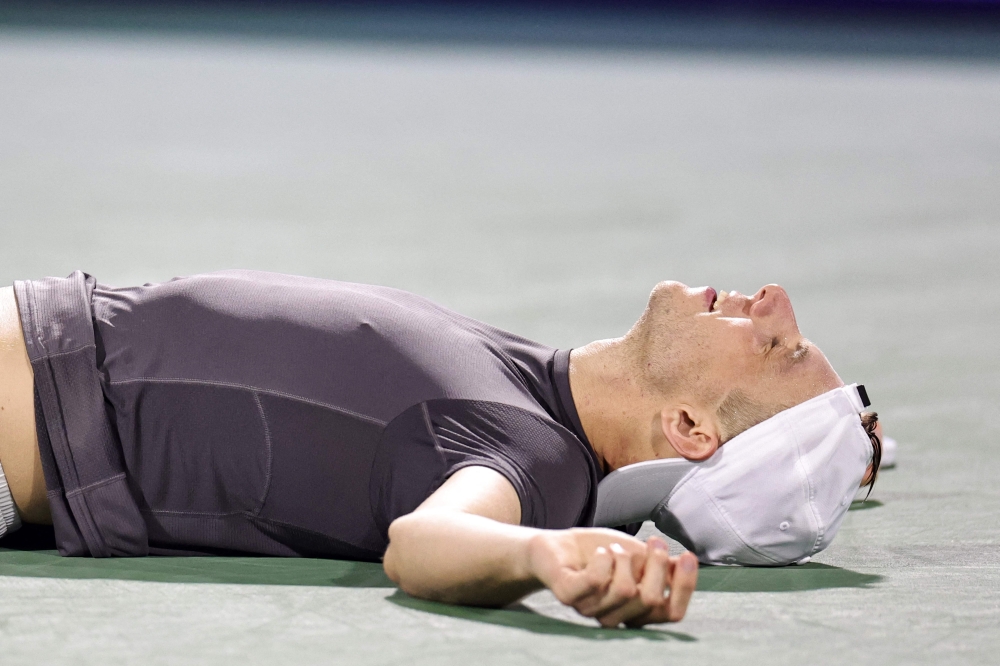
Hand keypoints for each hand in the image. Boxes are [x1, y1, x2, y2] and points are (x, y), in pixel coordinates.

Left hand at [527, 528, 697, 626]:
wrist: (557, 546)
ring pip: (625, 589)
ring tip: (612, 548)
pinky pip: (596, 580)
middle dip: (656, 563)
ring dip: (623, 557)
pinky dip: (604, 559)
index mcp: (636, 611)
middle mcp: (615, 617)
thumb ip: (662, 567)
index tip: (687, 556)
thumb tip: (688, 564)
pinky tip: (600, 552)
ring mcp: (590, 609)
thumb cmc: (601, 554)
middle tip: (652, 541)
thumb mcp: (639, 557)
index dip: (684, 586)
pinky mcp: (568, 595)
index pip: (671, 613)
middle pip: (651, 599)